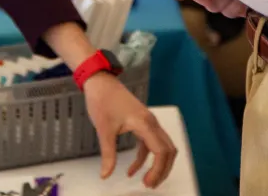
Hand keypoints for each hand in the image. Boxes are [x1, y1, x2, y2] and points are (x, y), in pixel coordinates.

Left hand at [83, 72, 176, 187]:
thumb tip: (105, 174)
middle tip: (150, 185)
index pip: (161, 151)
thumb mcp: (104, 129)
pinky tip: (132, 169)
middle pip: (168, 150)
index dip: (158, 170)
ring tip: (147, 181)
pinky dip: (145, 158)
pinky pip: (150, 143)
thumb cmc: (103, 100)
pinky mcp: (142, 122)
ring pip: (162, 147)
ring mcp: (148, 122)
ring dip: (157, 165)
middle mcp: (151, 122)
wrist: (100, 82)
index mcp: (145, 123)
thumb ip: (108, 154)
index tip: (148, 182)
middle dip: (162, 170)